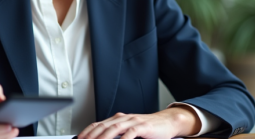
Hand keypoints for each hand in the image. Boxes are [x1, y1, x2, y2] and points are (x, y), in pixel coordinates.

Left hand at [77, 106, 201, 138]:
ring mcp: (133, 121)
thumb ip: (118, 135)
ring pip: (114, 128)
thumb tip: (103, 138)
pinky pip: (131, 132)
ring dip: (104, 137)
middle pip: (103, 126)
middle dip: (92, 136)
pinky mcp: (143, 126)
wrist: (167, 122)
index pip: (98, 124)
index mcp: (118, 119)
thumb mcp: (129, 131)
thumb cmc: (148, 129)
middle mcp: (124, 118)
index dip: (87, 132)